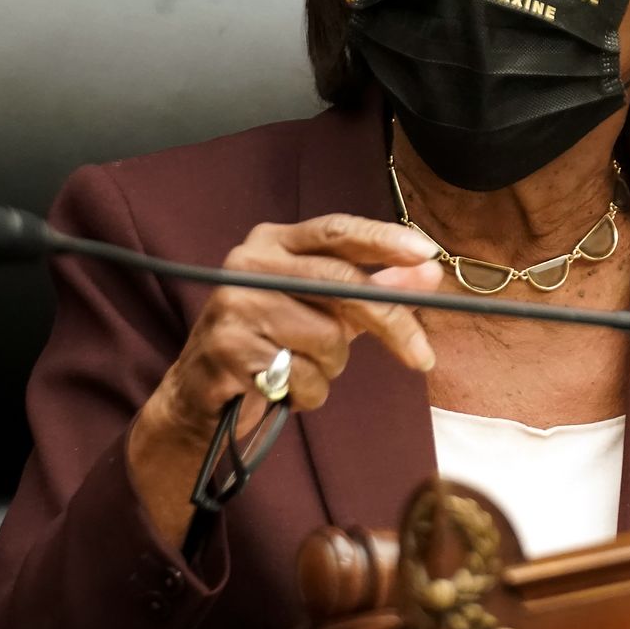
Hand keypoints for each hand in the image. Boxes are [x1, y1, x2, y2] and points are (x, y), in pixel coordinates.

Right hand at [136, 213, 442, 451]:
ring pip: (327, 340)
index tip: (427, 253)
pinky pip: (302, 377)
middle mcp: (250, 264)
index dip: (384, 239)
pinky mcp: (228, 350)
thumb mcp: (325, 312)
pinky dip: (305, 394)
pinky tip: (279, 390)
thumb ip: (374, 289)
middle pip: (341, 285)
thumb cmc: (271, 346)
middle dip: (390, 323)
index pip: (337, 231)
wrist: (200, 397)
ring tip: (298, 371)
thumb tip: (429, 273)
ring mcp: (235, 305)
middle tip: (422, 356)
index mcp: (274, 243)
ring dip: (328, 370)